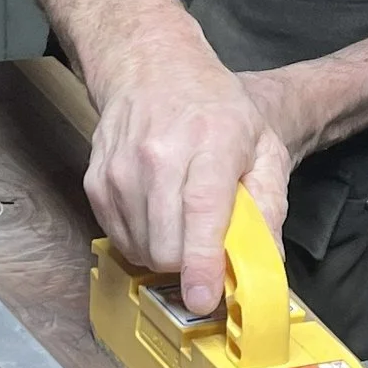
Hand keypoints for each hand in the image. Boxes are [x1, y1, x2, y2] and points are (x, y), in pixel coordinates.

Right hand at [86, 41, 292, 315]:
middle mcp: (159, 155)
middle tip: (208, 252)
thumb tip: (267, 261)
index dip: (201, 262)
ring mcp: (121, 170)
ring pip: (141, 248)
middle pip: (167, 243)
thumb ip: (269, 205)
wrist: (151, 68)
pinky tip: (158, 217)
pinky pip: (120, 239)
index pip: (201, 212)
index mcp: (210, 142)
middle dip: (190, 265)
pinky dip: (142, 242)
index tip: (202, 298)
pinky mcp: (97, 182)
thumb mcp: (262, 146)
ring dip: (166, 254)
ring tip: (183, 224)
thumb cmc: (214, 109)